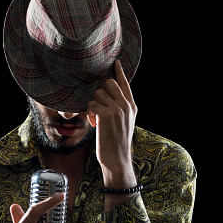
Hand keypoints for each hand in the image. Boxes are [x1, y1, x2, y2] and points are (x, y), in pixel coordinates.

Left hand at [87, 60, 137, 209]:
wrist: (118, 160)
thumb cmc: (117, 144)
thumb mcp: (123, 124)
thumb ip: (119, 109)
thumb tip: (106, 97)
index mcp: (132, 107)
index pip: (125, 83)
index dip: (119, 72)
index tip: (115, 62)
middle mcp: (126, 105)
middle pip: (108, 84)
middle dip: (99, 94)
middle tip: (99, 109)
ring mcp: (117, 109)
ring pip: (98, 93)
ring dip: (93, 106)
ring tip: (97, 120)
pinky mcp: (107, 114)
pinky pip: (92, 104)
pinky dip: (90, 113)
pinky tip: (95, 124)